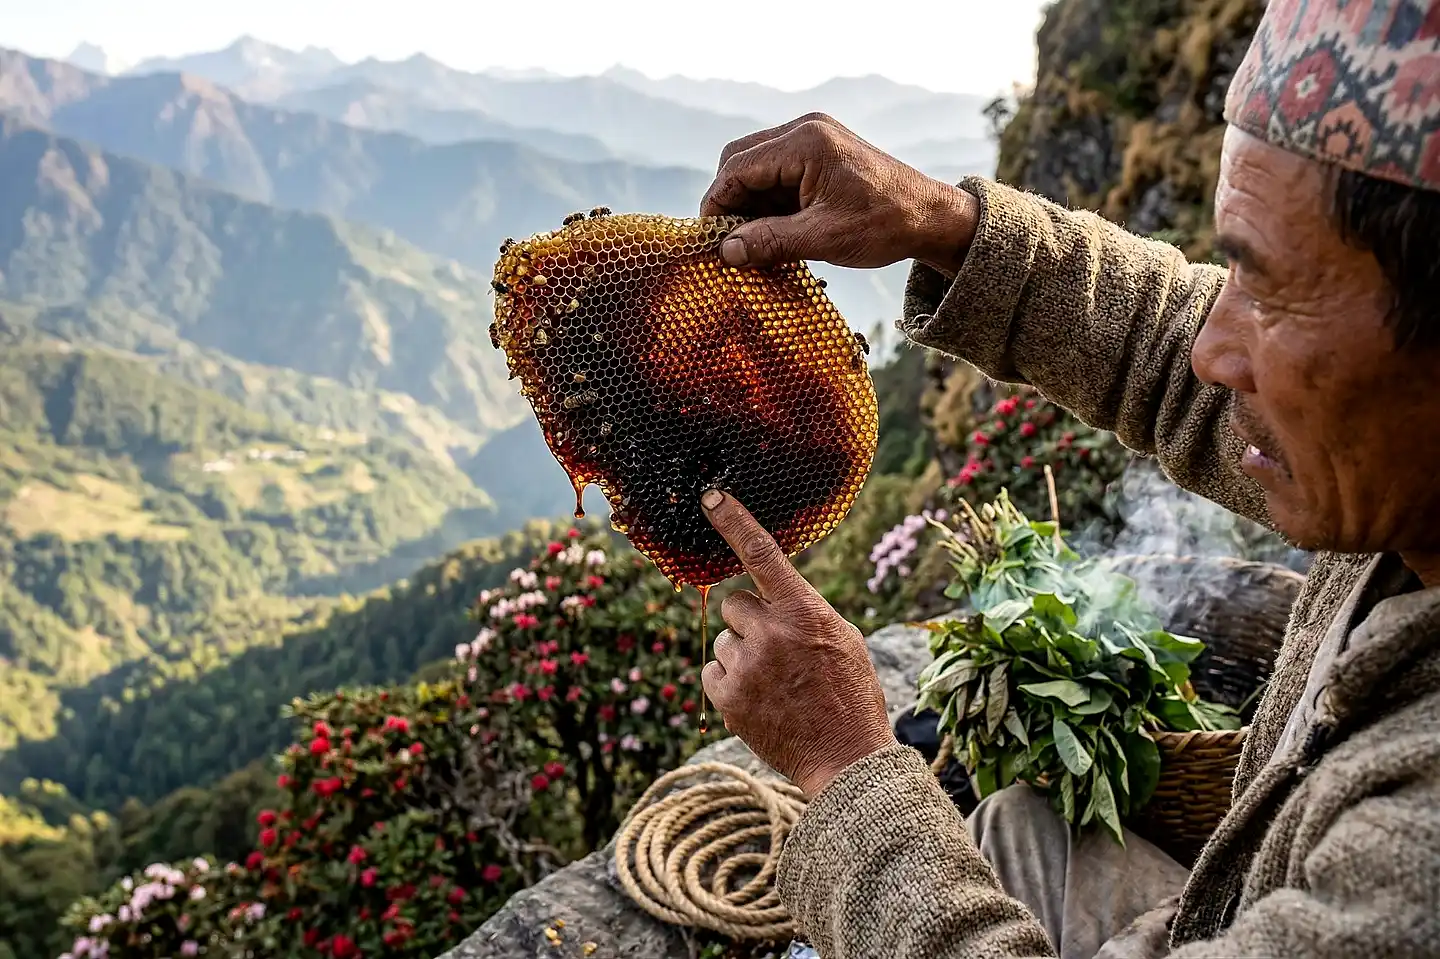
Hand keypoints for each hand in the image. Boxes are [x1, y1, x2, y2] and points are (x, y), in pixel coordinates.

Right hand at [699, 112, 979, 273]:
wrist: (932, 217)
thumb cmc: (885, 224)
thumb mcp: (824, 238)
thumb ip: (771, 241)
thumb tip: (726, 251)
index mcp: (805, 142)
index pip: (737, 167)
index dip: (717, 205)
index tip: (709, 242)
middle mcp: (805, 131)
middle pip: (741, 161)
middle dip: (731, 203)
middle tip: (730, 244)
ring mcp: (812, 140)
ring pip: (757, 169)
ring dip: (750, 206)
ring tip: (754, 244)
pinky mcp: (819, 155)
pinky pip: (778, 175)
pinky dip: (770, 204)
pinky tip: (774, 232)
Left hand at [699, 488, 897, 798]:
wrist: (845, 758)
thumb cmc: (850, 694)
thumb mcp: (842, 638)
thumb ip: (804, 609)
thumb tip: (770, 592)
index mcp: (804, 610)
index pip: (762, 553)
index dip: (733, 520)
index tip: (710, 497)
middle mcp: (770, 632)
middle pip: (734, 603)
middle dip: (750, 620)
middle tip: (777, 649)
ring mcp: (745, 666)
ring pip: (724, 639)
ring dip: (742, 653)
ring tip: (775, 682)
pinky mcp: (726, 697)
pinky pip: (711, 669)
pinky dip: (730, 680)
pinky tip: (759, 698)